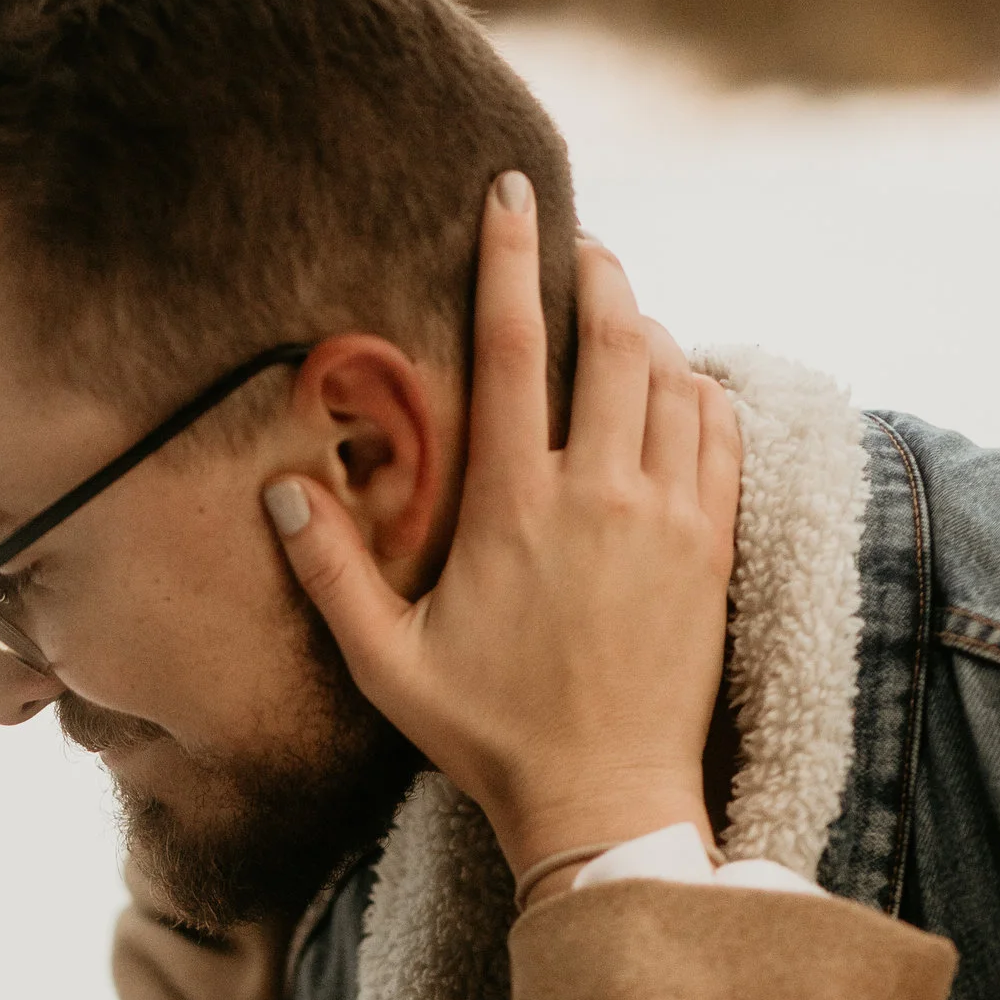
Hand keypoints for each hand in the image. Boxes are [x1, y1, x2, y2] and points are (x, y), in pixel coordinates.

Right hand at [261, 187, 741, 884]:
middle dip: (599, 272)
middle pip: (614, 338)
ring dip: (651, 330)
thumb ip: (332, 575)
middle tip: (581, 245)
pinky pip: (719, 431)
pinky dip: (700, 390)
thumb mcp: (387, 664)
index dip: (511, 260)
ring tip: (624, 318)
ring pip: (673, 376)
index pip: (516, 350)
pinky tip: (678, 388)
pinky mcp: (712, 548)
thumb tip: (280, 494)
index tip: (512, 197)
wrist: (602, 802)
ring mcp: (667, 518)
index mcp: (513, 508)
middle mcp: (599, 495)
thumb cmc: (488, 738)